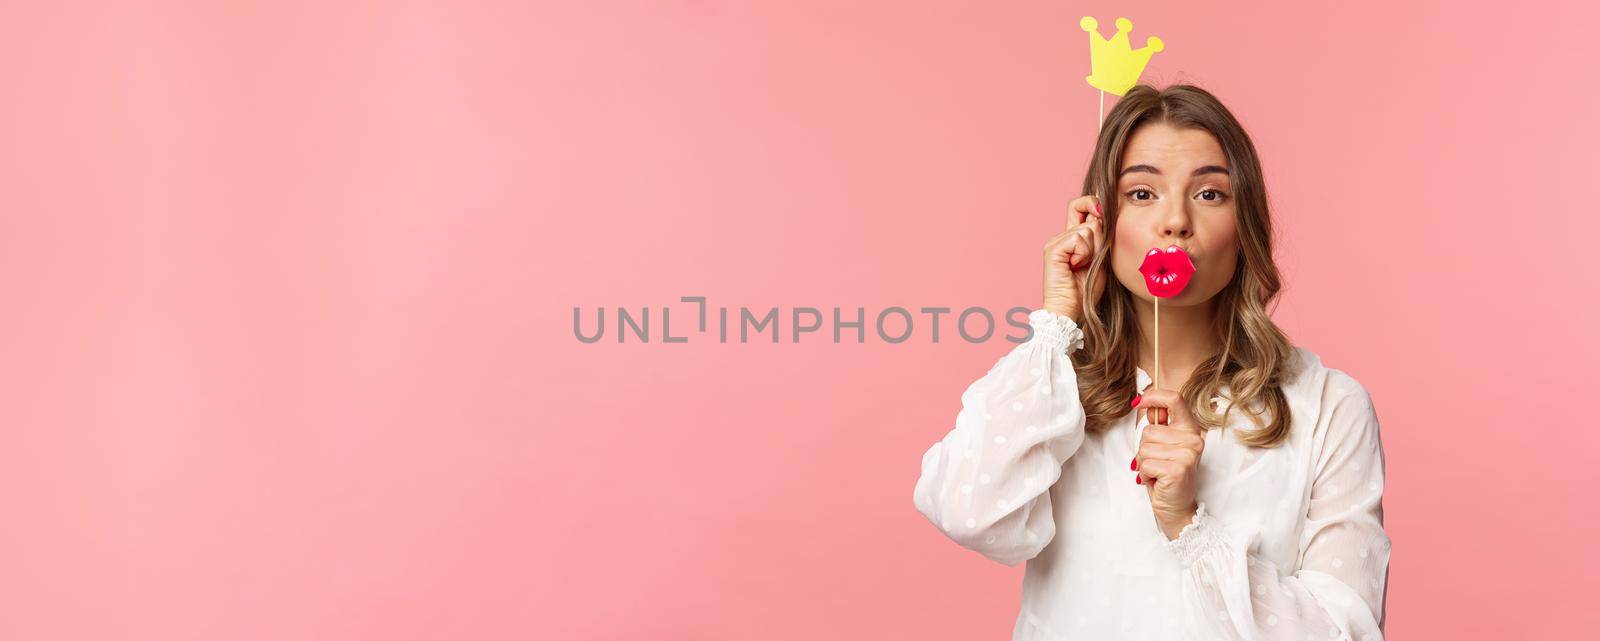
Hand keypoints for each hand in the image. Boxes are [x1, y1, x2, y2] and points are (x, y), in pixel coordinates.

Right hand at [1042, 195, 1106, 323]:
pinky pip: (1078, 238)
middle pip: (1083, 209)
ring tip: (1082, 266)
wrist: (1071, 310)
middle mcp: (1061, 236)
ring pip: (1085, 228)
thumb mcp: (1100, 258)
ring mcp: (1055, 242)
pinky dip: (1083, 253)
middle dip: (1097, 232)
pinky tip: (1075, 266)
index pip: (1080, 206)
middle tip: (1093, 256)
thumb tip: (1102, 216)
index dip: (1093, 204)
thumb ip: (1100, 238)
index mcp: (1072, 238)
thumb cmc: (1085, 290)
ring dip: (1091, 249)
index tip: (1103, 212)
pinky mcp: (1053, 249)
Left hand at [1132, 387, 1204, 539]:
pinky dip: (1144, 474)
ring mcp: (1188, 455)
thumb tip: (1145, 406)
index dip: (1154, 396)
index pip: (1175, 399)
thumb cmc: (1167, 476)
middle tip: (1156, 463)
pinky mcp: (1178, 469)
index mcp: (1191, 430)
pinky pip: (1145, 463)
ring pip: (1144, 447)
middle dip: (1144, 448)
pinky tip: (1156, 481)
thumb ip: (1158, 426)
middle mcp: (1193, 440)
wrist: (1177, 508)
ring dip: (1143, 462)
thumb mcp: (1164, 447)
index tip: (1138, 402)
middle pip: (1149, 430)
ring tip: (1156, 472)